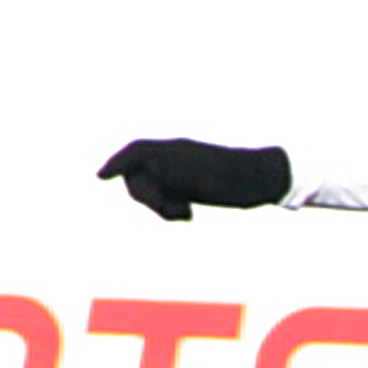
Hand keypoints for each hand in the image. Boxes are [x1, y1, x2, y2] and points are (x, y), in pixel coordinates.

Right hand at [98, 138, 291, 221]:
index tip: (101, 177)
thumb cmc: (239, 177)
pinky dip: (169, 209)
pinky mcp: (189, 187)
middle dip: (145, 196)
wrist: (266, 182)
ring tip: (184, 214)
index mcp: (177, 151)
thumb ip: (174, 171)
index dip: (117, 162)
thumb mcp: (206, 176)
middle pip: (139, 175)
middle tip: (171, 210)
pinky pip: (166, 197)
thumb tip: (148, 169)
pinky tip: (187, 216)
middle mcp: (175, 159)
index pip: (137, 151)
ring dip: (159, 205)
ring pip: (151, 189)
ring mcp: (181, 173)